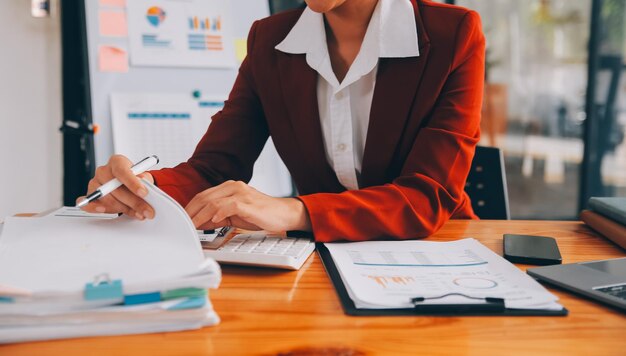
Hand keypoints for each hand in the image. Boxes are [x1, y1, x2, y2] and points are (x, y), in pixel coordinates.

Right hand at [78, 155, 154, 219]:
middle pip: (115, 188)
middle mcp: (104, 171)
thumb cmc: (135, 180)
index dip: (133, 183)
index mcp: (117, 162)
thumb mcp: (145, 178)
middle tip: (146, 210)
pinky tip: (105, 210)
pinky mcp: (91, 196)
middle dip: (133, 202)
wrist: (130, 187)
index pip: (122, 171)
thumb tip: (144, 187)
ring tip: (136, 212)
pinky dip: (95, 207)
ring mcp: (95, 184)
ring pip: (106, 198)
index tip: (143, 193)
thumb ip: (145, 181)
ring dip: (123, 208)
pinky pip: (89, 203)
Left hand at [185, 180, 310, 231]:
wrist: (283, 214)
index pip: (203, 195)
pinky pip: (229, 206)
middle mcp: (234, 187)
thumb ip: (218, 215)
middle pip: (205, 197)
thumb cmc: (261, 214)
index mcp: (229, 187)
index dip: (190, 208)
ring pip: (213, 202)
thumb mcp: (235, 215)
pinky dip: (219, 213)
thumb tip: (199, 222)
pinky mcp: (248, 203)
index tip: (182, 219)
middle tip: (182, 224)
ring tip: (192, 226)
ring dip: (200, 215)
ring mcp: (241, 193)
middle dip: (191, 212)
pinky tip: (213, 221)